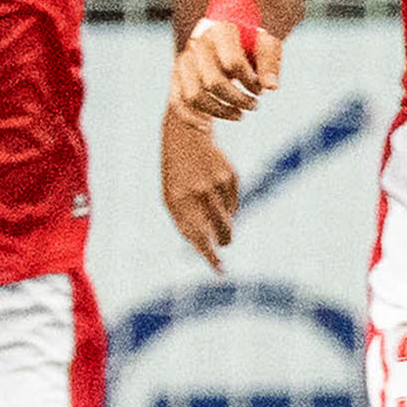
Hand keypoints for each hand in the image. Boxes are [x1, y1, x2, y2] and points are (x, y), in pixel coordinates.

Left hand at [160, 110, 240, 271]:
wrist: (185, 136)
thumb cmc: (176, 174)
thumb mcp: (173, 198)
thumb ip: (186, 222)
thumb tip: (206, 247)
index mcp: (177, 201)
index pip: (197, 236)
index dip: (210, 256)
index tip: (221, 271)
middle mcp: (197, 193)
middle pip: (220, 230)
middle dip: (223, 242)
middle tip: (224, 245)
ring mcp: (215, 183)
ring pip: (228, 217)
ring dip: (224, 223)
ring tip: (215, 213)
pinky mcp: (230, 175)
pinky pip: (234, 202)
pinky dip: (228, 203)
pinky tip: (216, 188)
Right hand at [174, 20, 278, 121]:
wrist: (228, 36)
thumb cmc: (251, 42)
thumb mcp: (267, 46)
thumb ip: (270, 62)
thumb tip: (270, 87)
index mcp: (221, 30)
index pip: (232, 63)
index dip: (249, 81)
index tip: (259, 87)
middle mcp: (198, 43)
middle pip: (213, 82)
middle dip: (237, 100)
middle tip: (254, 105)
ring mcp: (184, 59)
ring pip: (194, 95)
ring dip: (218, 111)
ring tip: (239, 115)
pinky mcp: (176, 75)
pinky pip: (177, 101)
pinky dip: (190, 117)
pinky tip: (206, 126)